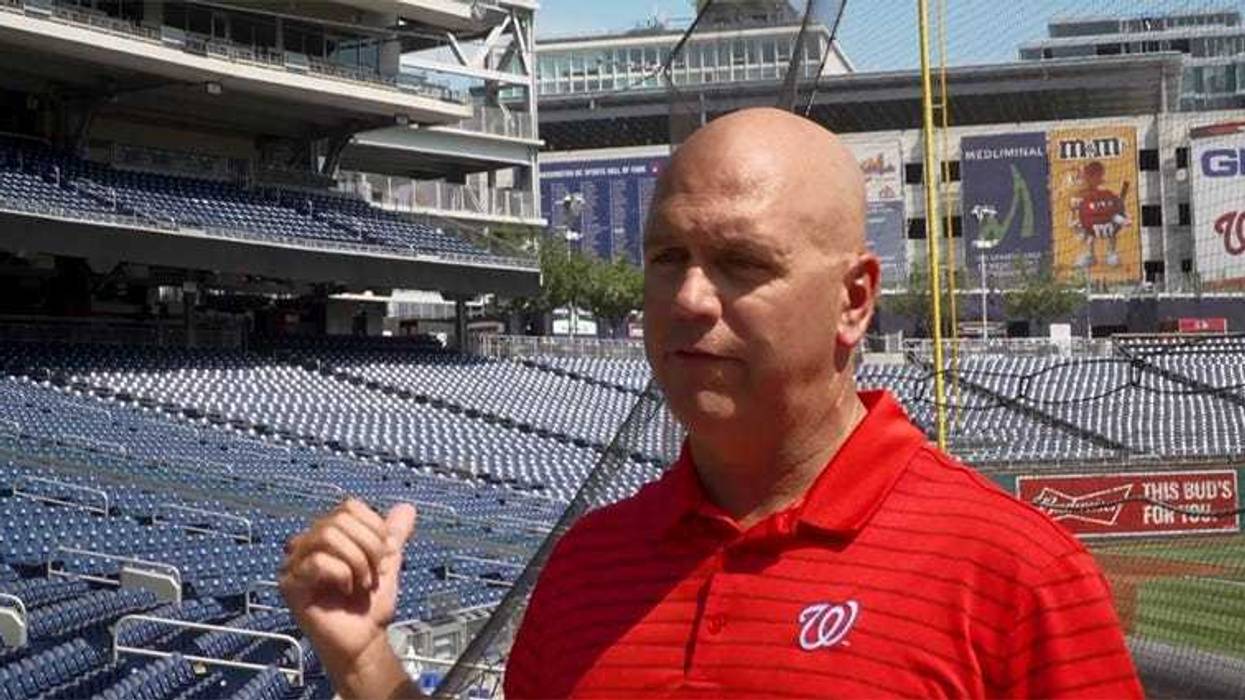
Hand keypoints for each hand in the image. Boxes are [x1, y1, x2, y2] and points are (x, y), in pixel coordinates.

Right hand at [280, 498, 417, 674]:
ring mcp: (295, 564)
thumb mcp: (386, 563)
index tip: (382, 557)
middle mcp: (306, 544)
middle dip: (368, 547)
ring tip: (361, 583)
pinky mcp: (290, 585)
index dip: (374, 528)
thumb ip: (394, 535)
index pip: (349, 507)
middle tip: (373, 574)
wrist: (366, 640)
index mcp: (327, 535)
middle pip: (339, 519)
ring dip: (356, 561)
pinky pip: (317, 561)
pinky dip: (342, 574)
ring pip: (327, 535)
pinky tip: (346, 591)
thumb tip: (407, 508)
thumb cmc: (370, 606)